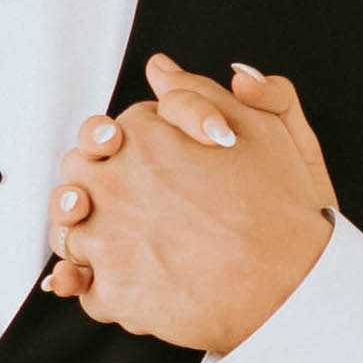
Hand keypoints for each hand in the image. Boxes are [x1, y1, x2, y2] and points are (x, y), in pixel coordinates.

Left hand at [41, 56, 340, 352]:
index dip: (116, 150)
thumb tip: (161, 68)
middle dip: (94, 188)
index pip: (100, 135)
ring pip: (69, 232)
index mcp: (142, 139)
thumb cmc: (282, 210)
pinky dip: (94, 286)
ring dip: (88, 236)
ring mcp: (108, 241)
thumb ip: (200, 93)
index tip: (138, 167)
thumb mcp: (258, 129)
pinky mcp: (113, 294)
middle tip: (131, 207)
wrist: (293, 287)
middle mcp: (115, 185)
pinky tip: (124, 283)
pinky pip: (83, 287)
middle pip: (74, 178)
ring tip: (129, 247)